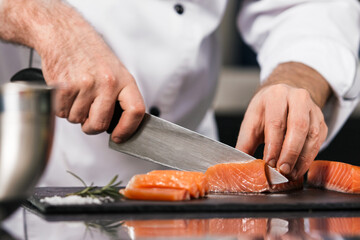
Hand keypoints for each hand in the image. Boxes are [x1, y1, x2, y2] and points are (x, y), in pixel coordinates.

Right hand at [0, 0, 144, 142]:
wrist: (65, 34)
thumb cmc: (91, 56)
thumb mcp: (116, 72)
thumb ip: (121, 97)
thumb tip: (122, 126)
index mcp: (124, 80)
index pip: (135, 111)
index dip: (128, 130)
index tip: (119, 137)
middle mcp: (107, 83)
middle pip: (100, 124)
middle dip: (92, 126)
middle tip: (88, 116)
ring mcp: (85, 85)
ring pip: (78, 120)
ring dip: (75, 114)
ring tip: (77, 93)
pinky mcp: (64, 86)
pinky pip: (61, 113)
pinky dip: (61, 107)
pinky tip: (66, 91)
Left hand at [236, 62, 330, 179]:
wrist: (282, 98)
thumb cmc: (265, 112)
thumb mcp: (251, 123)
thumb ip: (245, 143)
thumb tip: (241, 165)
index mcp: (276, 96)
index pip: (276, 122)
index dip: (273, 145)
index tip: (269, 163)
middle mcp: (297, 98)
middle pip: (298, 126)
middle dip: (290, 152)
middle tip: (282, 170)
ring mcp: (313, 109)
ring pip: (312, 135)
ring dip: (302, 158)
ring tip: (290, 174)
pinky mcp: (321, 121)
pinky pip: (319, 141)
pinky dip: (309, 158)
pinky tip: (299, 168)